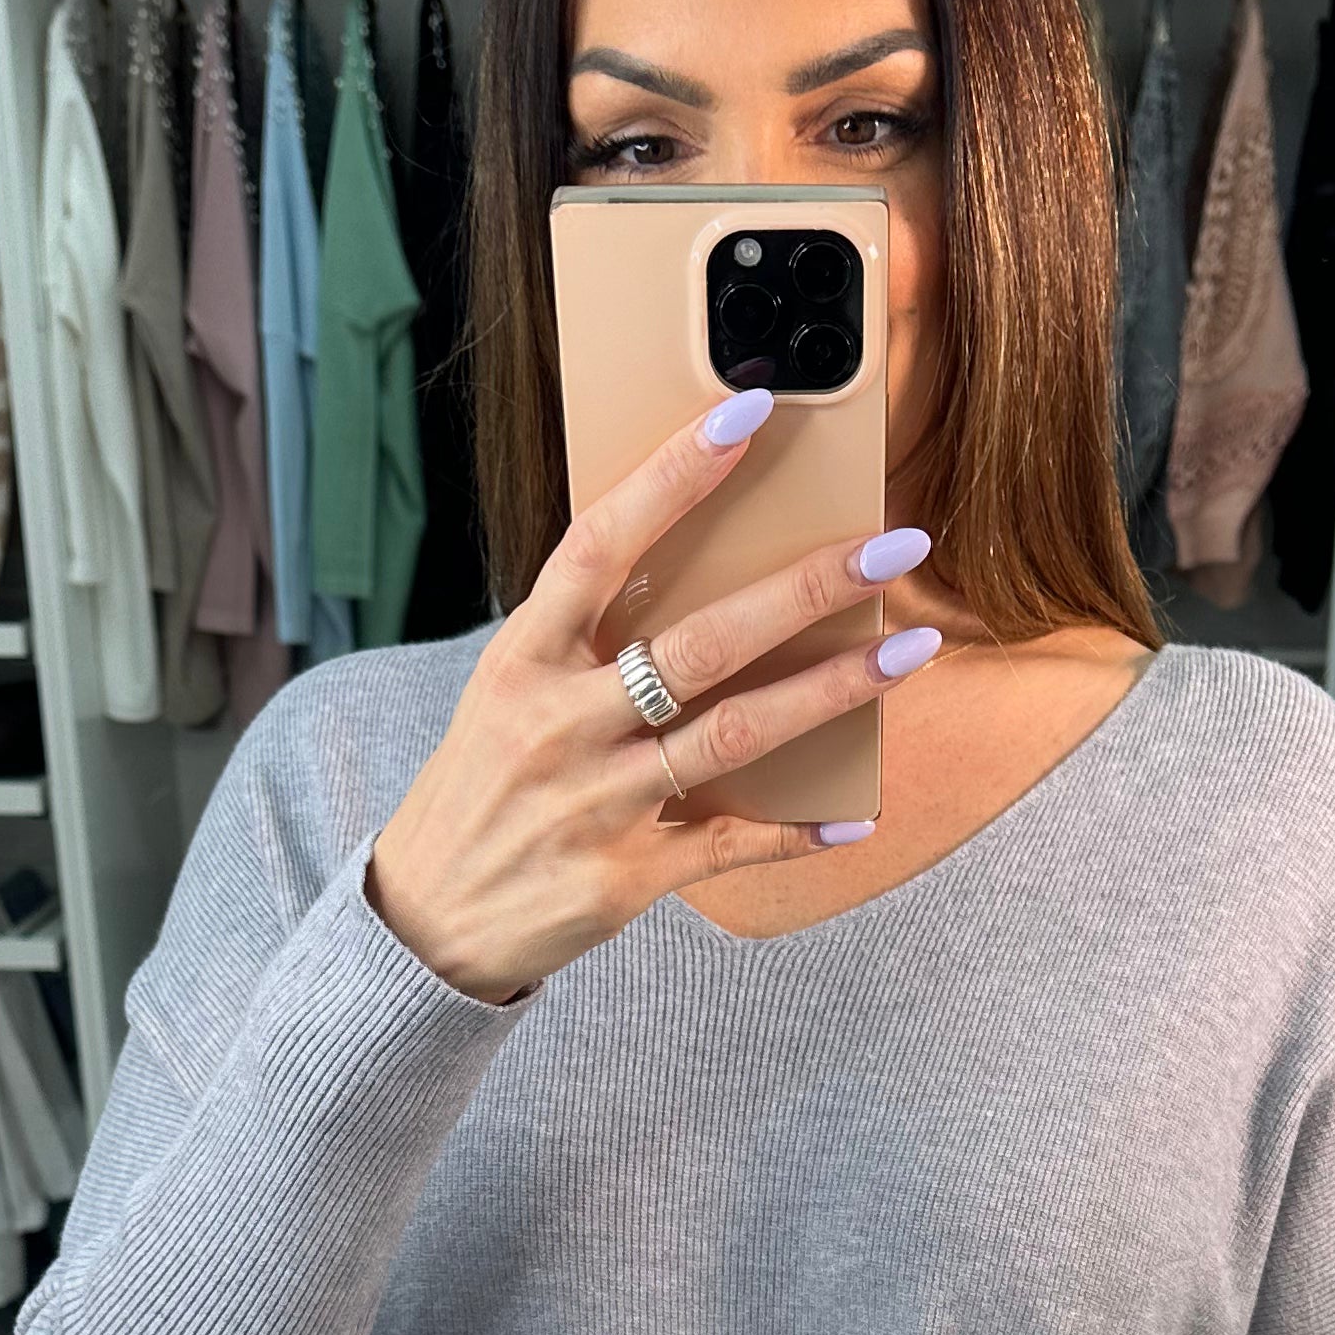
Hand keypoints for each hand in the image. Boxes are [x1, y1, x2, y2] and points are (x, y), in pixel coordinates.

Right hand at [365, 389, 938, 1006]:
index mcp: (523, 659)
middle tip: (892, 548)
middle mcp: (559, 723)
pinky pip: (727, 845)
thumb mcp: (507, 694)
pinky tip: (854, 816)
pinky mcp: (622, 877)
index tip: (746, 415)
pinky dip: (794, 834)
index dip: (672, 478)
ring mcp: (594, 803)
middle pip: (698, 642)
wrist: (427, 920)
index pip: (600, 546)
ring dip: (830, 691)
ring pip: (732, 735)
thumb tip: (695, 572)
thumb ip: (583, 641)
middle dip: (804, 590)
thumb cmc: (482, 788)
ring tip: (907, 653)